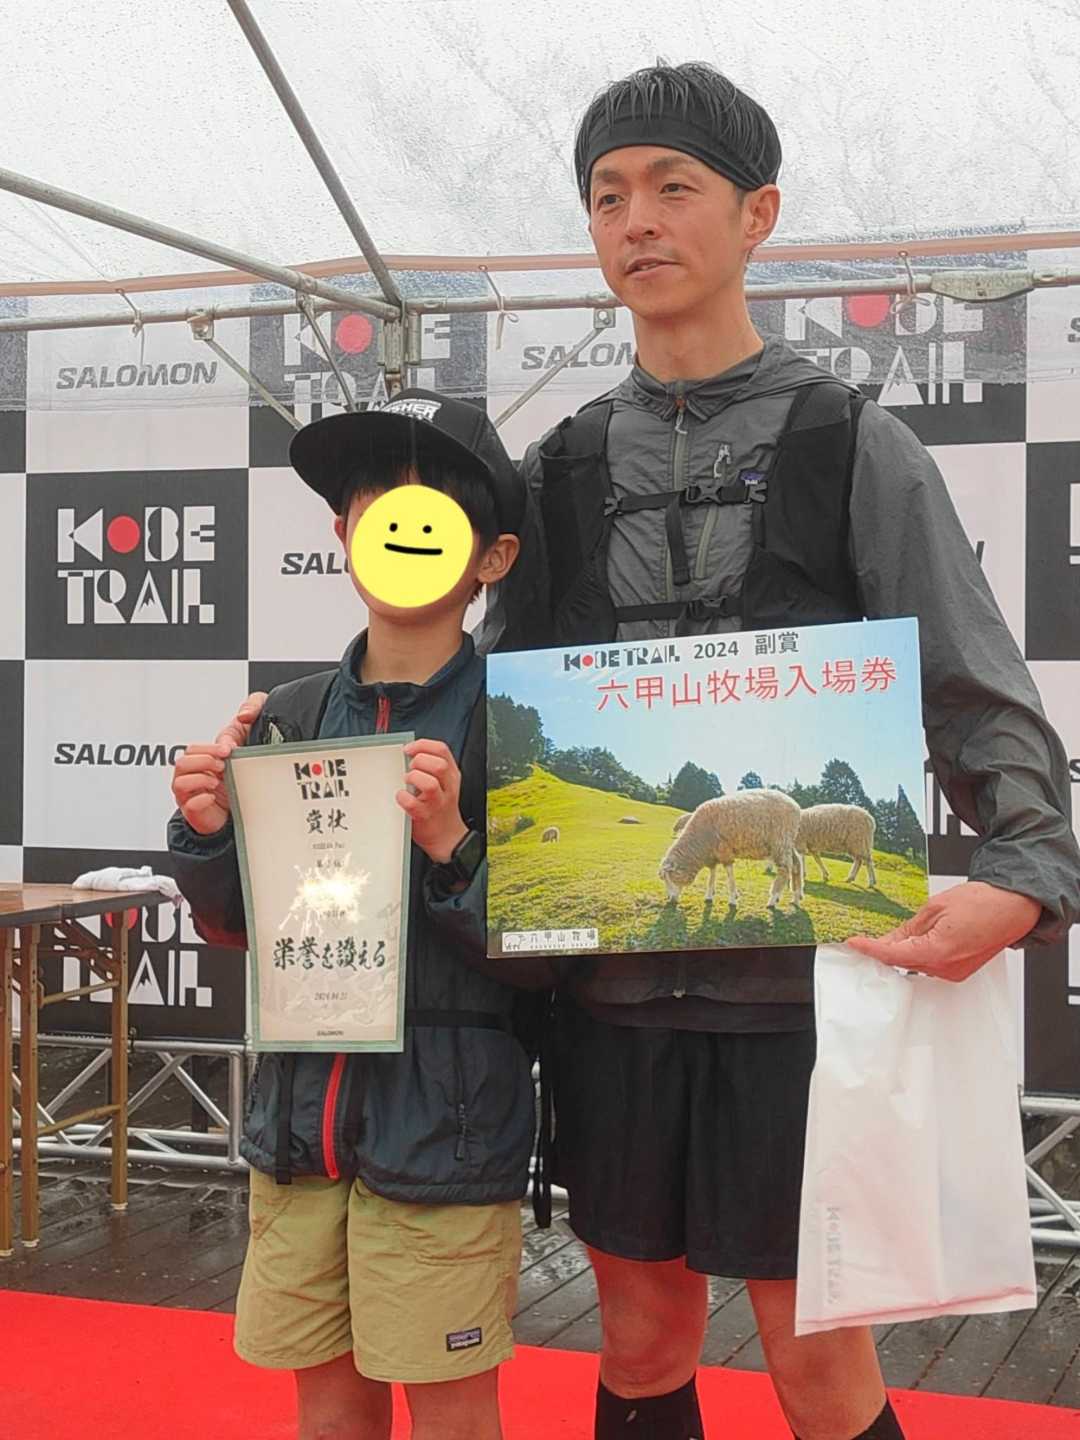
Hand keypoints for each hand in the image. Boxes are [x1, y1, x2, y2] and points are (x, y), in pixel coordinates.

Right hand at [170, 691, 267, 835]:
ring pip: (179, 783)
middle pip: (182, 762)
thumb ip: (252, 711)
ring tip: (218, 782)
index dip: (210, 749)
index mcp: (203, 760)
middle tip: (223, 766)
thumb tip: (244, 714)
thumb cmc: (245, 774)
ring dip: (201, 780)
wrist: (249, 811)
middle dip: (204, 762)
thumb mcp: (252, 738)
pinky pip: (189, 805)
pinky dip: (202, 800)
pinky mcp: (196, 813)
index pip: (193, 749)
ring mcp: (192, 795)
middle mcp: (195, 776)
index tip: (228, 750)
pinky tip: (214, 798)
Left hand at [396, 739, 467, 864]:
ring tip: (408, 782)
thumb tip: (409, 754)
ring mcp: (437, 803)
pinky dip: (403, 797)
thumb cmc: (441, 809)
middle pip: (438, 764)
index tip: (409, 749)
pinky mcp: (424, 816)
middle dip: (419, 761)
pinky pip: (412, 803)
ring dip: (414, 778)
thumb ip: (432, 768)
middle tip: (410, 768)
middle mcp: (447, 787)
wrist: (447, 838)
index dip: (423, 745)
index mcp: (452, 775)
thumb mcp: (445, 784)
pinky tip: (402, 797)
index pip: (442, 750)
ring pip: (429, 783)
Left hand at [846, 880, 1040, 981]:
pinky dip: (920, 954)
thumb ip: (908, 928)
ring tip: (904, 931)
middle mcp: (946, 968)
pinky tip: (919, 939)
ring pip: (916, 964)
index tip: (854, 944)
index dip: (870, 949)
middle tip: (869, 937)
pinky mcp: (960, 972)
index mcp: (937, 951)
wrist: (1012, 906)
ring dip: (905, 950)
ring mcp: (954, 973)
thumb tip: (887, 939)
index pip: (893, 955)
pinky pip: (931, 965)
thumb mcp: (934, 908)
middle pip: (903, 962)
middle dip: (887, 948)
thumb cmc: (982, 902)